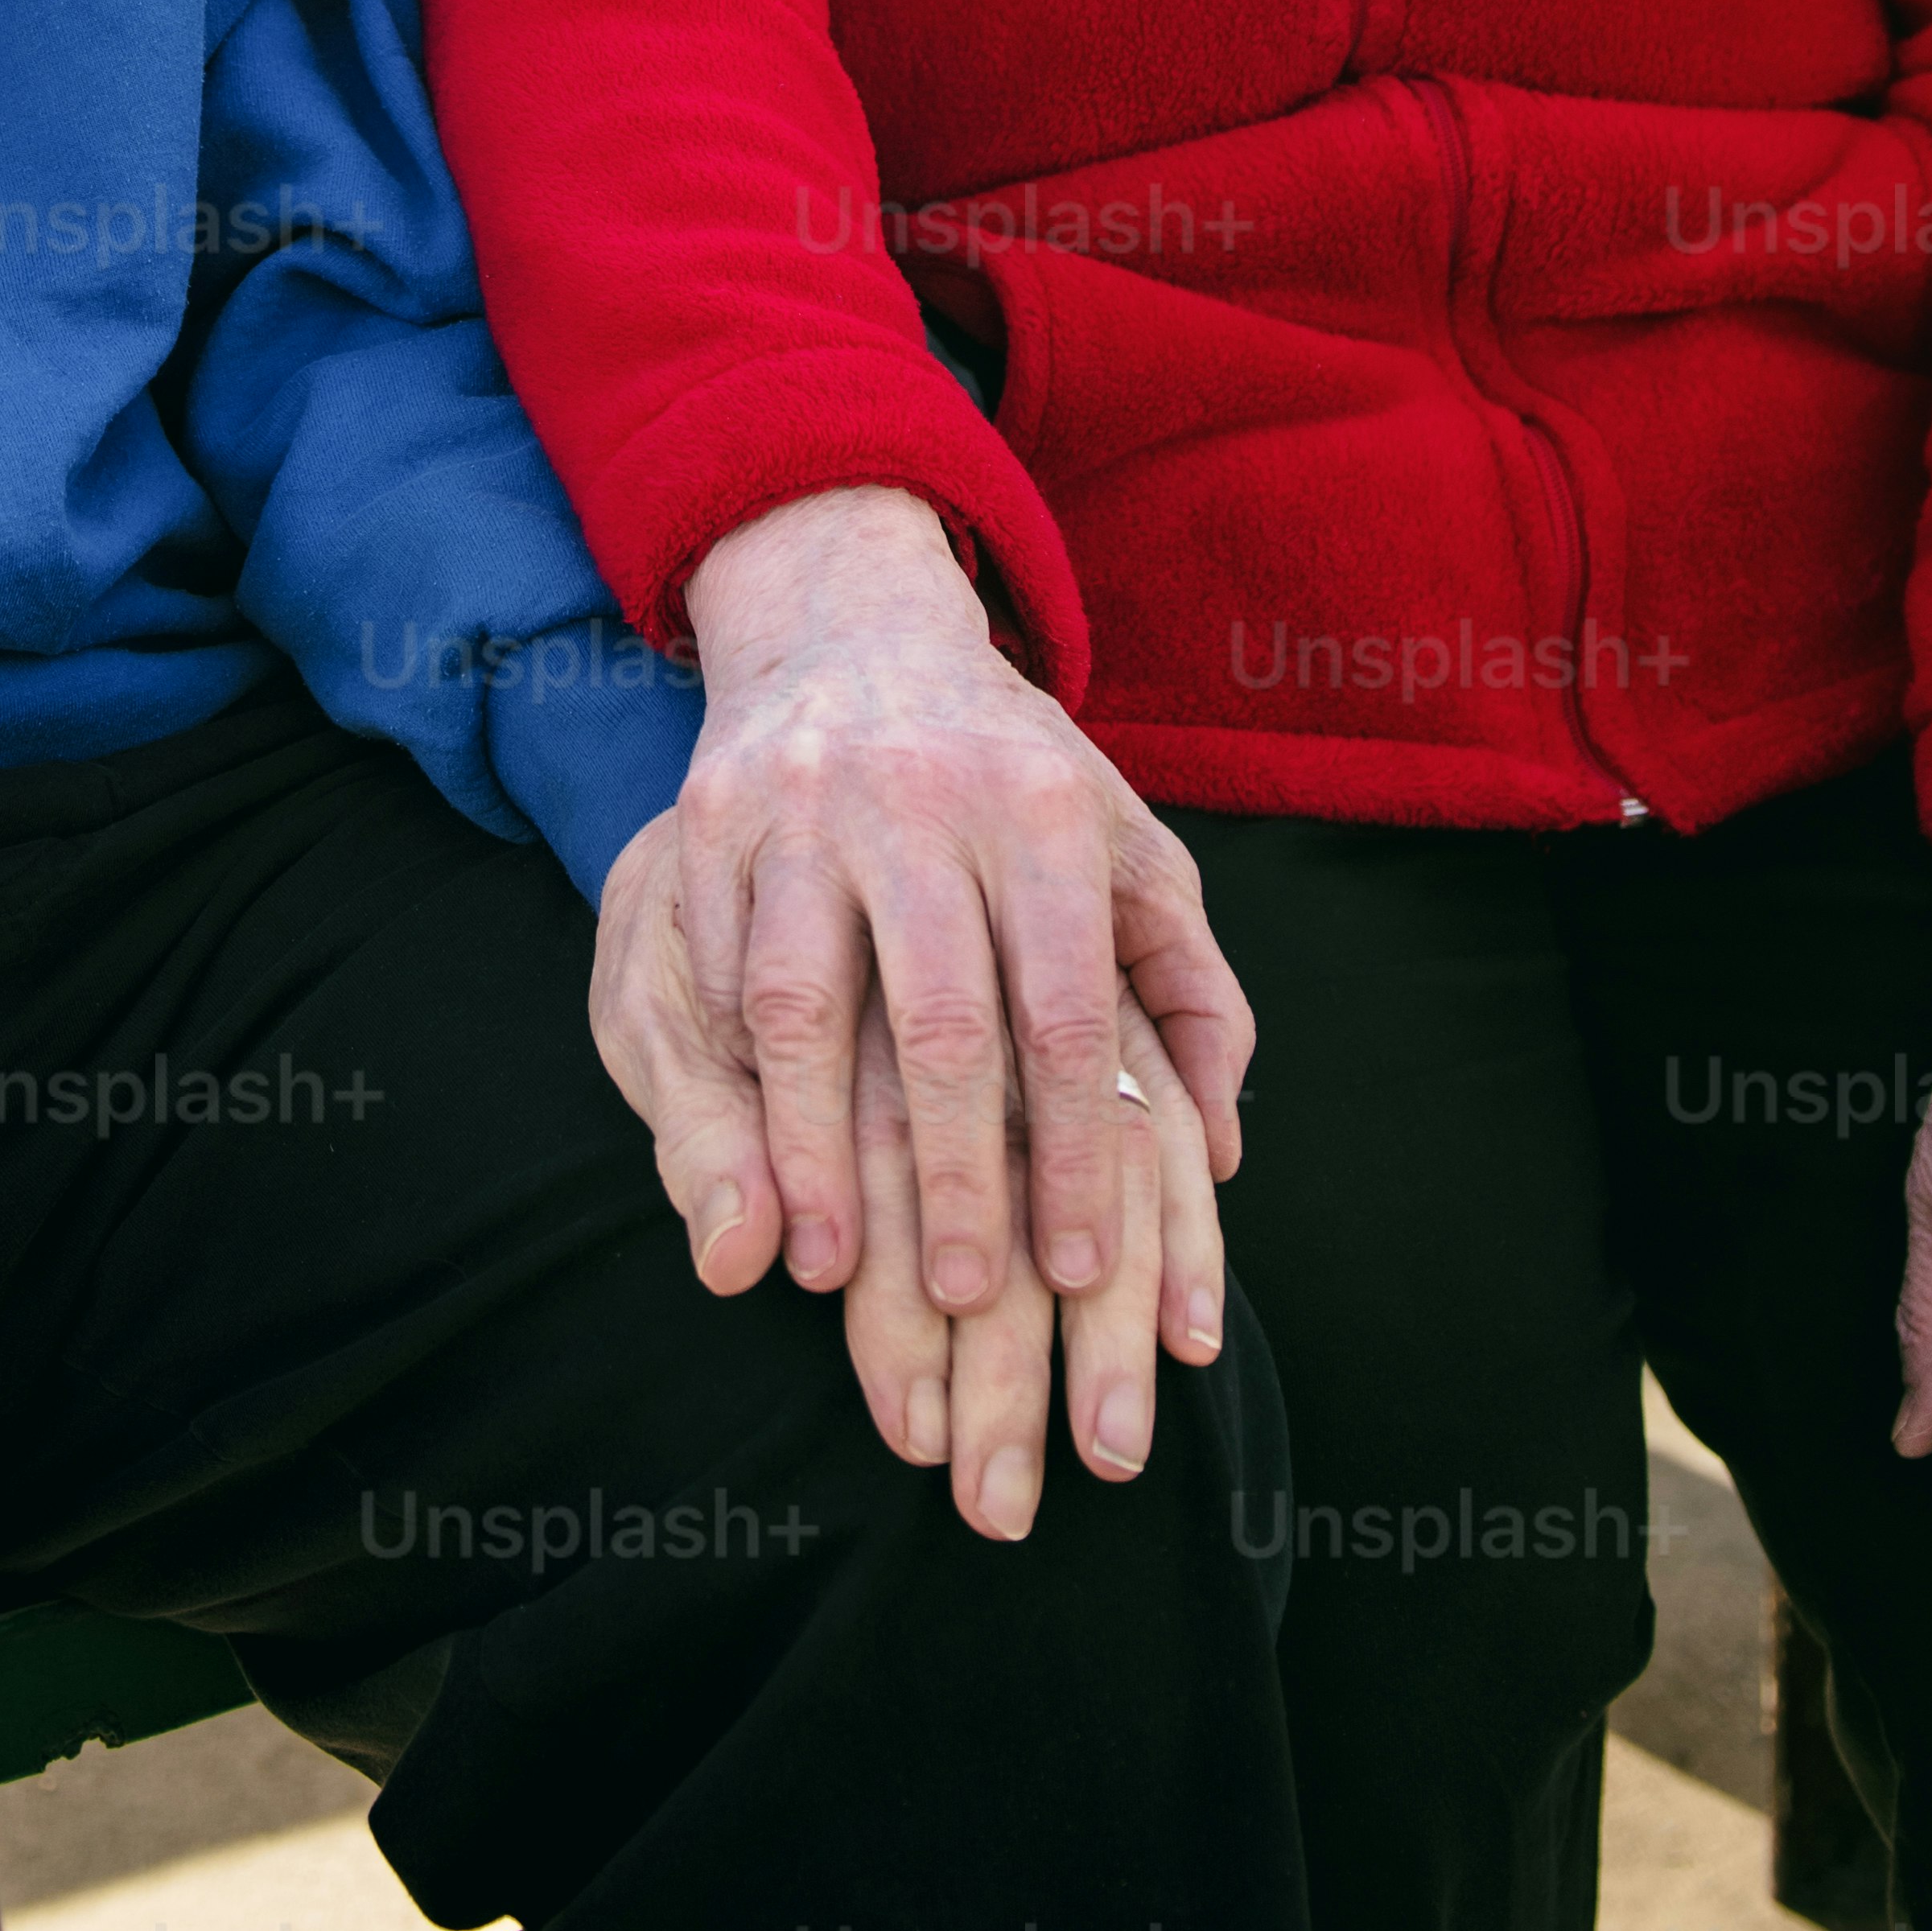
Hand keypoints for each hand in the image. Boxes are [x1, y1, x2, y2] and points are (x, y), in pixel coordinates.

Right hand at [591, 482, 1250, 1512]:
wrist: (849, 626)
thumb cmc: (1009, 769)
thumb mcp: (1125, 839)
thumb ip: (1187, 986)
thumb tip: (1220, 1144)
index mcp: (1040, 809)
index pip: (1062, 1009)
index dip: (1069, 1149)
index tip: (1079, 1268)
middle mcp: (921, 801)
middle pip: (937, 1023)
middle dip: (952, 1179)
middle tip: (967, 1304)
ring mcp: (803, 811)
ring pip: (802, 1008)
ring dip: (815, 1153)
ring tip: (833, 1273)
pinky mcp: (711, 825)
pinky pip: (719, 979)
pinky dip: (738, 1084)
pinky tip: (757, 1171)